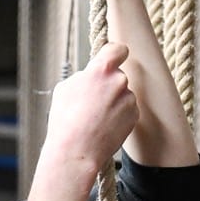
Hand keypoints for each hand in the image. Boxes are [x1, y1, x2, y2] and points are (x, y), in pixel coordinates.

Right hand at [46, 42, 138, 176]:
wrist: (77, 151)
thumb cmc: (65, 120)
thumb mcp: (65, 88)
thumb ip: (83, 76)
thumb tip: (90, 76)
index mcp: (102, 70)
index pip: (118, 49)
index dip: (116, 52)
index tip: (115, 55)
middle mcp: (119, 81)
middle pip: (117, 75)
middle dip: (107, 84)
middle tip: (91, 100)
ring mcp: (129, 99)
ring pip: (122, 93)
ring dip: (113, 100)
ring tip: (96, 117)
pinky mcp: (134, 116)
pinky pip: (127, 108)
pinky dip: (119, 114)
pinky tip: (104, 125)